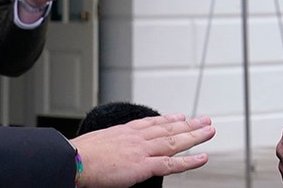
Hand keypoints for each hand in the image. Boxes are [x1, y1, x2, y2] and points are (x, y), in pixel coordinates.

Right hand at [71, 113, 214, 187]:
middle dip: (189, 124)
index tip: (180, 116)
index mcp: (124, 132)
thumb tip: (105, 151)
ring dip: (195, 136)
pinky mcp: (144, 166)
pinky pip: (172, 163)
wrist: (72, 160)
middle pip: (168, 129)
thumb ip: (108, 146)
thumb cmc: (77, 155)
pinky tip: (202, 157)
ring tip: (210, 131)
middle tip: (204, 120)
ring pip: (175, 142)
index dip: (169, 120)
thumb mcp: (95, 143)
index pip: (152, 123)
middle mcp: (137, 137)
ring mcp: (142, 150)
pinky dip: (189, 161)